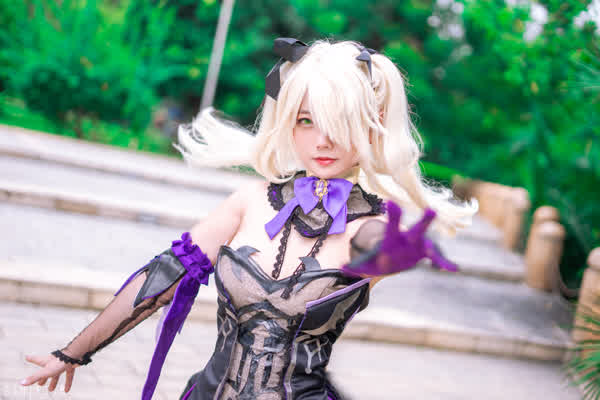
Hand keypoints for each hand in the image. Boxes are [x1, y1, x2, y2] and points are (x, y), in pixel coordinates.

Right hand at [21, 353, 76, 392]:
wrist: (76, 354)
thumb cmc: (60, 362)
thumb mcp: (46, 372)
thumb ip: (34, 378)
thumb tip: (21, 383)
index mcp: (45, 361)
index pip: (35, 359)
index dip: (31, 358)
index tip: (27, 357)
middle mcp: (53, 362)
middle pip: (46, 370)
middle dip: (42, 377)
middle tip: (39, 384)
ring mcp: (62, 363)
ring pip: (57, 374)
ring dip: (53, 381)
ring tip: (51, 389)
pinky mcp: (70, 365)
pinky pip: (68, 375)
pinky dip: (67, 383)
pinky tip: (66, 390)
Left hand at [342, 201, 456, 275]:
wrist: (393, 256)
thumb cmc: (379, 257)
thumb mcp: (367, 262)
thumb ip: (356, 265)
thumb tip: (342, 268)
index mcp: (392, 237)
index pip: (391, 225)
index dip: (392, 215)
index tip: (391, 203)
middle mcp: (408, 237)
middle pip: (416, 228)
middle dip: (424, 221)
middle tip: (431, 209)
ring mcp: (419, 244)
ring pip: (430, 241)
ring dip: (436, 244)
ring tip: (440, 245)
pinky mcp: (427, 253)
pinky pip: (437, 258)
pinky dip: (444, 263)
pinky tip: (453, 269)